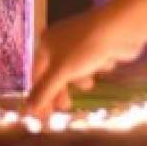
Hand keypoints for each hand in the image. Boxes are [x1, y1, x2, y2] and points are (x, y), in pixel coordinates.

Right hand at [24, 6, 140, 116]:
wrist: (119, 29)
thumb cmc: (84, 48)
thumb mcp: (61, 73)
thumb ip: (44, 92)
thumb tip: (27, 110)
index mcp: (46, 43)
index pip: (36, 75)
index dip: (39, 96)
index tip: (43, 116)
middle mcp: (60, 42)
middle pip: (55, 75)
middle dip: (61, 91)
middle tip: (66, 108)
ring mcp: (79, 43)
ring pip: (75, 71)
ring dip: (82, 78)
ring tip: (89, 81)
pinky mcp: (97, 46)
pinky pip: (91, 64)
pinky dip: (97, 67)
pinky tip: (106, 61)